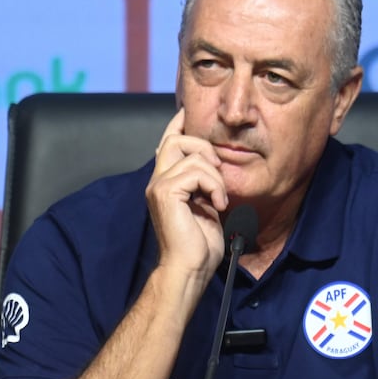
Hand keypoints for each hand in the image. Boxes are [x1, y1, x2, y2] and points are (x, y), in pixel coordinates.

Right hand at [146, 108, 227, 283]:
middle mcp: (158, 180)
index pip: (168, 142)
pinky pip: (198, 171)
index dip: (178, 123)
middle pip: (176, 139)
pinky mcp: (166, 193)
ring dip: (216, 176)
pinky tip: (218, 205)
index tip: (187, 111)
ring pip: (193, 155)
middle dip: (204, 147)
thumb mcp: (207, 206)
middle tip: (218, 174)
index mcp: (166, 182)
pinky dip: (215, 186)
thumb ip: (204, 183)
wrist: (190, 268)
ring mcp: (159, 186)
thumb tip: (214, 163)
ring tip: (219, 199)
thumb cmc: (200, 245)